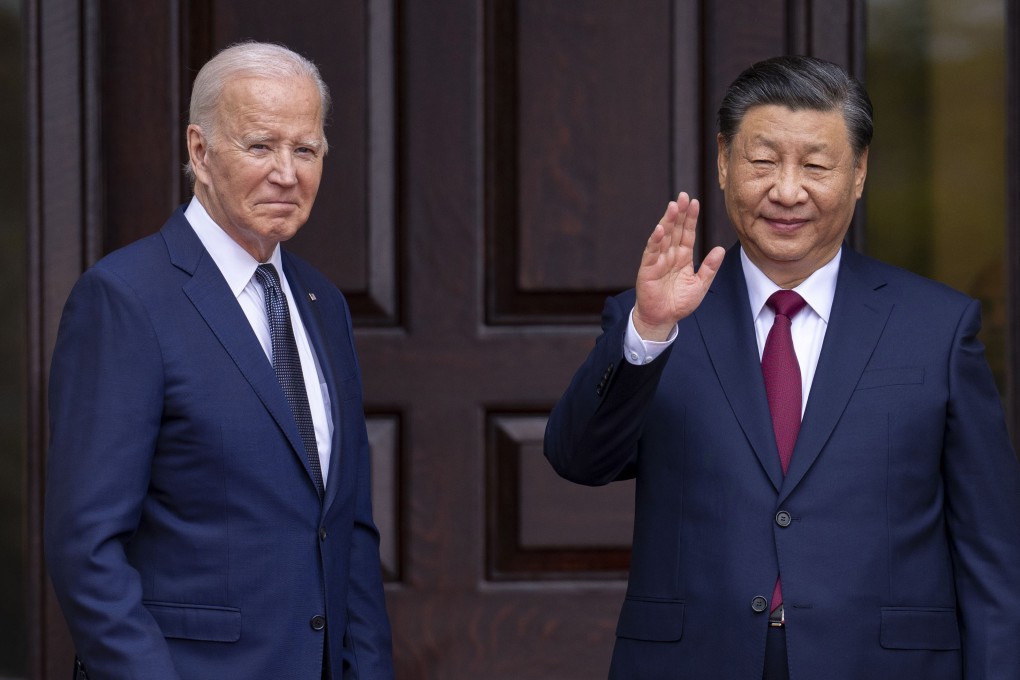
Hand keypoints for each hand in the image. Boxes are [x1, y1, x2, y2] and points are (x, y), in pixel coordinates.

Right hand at [633, 192, 725, 340]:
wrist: (663, 319)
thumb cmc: (680, 303)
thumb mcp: (700, 285)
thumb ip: (709, 267)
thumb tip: (720, 249)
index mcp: (683, 256)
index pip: (687, 233)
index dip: (691, 218)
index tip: (695, 202)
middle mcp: (670, 255)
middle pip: (675, 229)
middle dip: (680, 213)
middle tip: (683, 196)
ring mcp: (658, 260)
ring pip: (663, 237)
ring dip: (667, 221)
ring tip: (673, 207)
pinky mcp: (648, 269)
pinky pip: (652, 252)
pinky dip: (655, 241)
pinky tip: (660, 229)